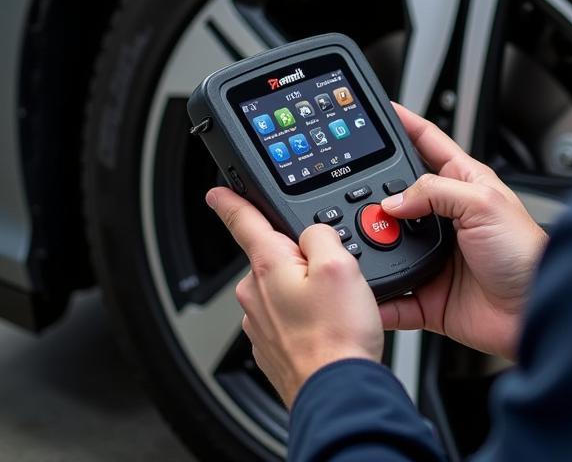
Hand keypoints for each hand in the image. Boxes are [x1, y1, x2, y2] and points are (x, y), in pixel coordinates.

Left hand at [206, 186, 382, 408]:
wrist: (337, 392)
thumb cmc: (337, 335)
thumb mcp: (341, 264)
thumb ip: (321, 234)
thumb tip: (313, 233)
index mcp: (267, 266)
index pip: (242, 221)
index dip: (231, 200)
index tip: (218, 191)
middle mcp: (255, 294)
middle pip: (276, 255)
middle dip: (303, 257)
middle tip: (335, 275)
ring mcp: (261, 322)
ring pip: (286, 286)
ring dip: (309, 289)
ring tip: (338, 308)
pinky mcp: (273, 345)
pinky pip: (290, 315)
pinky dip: (309, 315)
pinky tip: (330, 325)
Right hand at [378, 105, 548, 360]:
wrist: (535, 311)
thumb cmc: (526, 253)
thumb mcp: (485, 204)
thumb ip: (437, 191)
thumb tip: (395, 199)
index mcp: (464, 184)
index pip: (428, 143)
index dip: (405, 124)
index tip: (380, 110)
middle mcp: (447, 218)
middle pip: (400, 196)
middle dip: (376, 193)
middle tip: (351, 192)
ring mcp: (436, 257)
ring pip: (391, 244)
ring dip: (373, 244)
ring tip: (357, 241)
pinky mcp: (429, 294)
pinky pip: (395, 296)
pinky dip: (379, 296)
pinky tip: (367, 291)